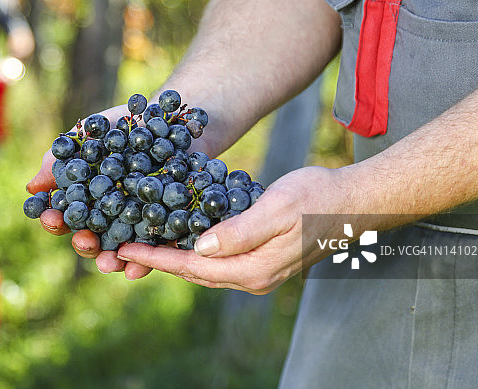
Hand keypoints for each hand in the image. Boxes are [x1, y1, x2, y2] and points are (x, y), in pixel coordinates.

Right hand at [25, 104, 153, 279]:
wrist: (171, 119)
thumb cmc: (122, 126)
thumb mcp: (90, 135)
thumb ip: (62, 159)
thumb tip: (32, 188)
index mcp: (86, 199)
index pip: (65, 216)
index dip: (54, 220)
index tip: (49, 217)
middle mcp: (108, 217)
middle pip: (90, 239)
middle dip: (84, 243)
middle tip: (83, 239)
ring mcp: (136, 225)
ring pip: (119, 251)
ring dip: (110, 261)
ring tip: (108, 263)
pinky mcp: (166, 228)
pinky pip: (154, 251)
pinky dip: (144, 261)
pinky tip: (136, 268)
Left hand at [114, 166, 352, 293]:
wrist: (353, 203)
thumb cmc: (317, 198)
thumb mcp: (278, 208)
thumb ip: (240, 231)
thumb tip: (200, 247)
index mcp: (253, 269)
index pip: (192, 266)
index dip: (156, 256)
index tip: (125, 247)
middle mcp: (253, 278)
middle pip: (193, 273)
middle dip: (157, 260)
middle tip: (123, 247)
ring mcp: (259, 273)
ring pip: (205, 270)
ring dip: (174, 258)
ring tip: (143, 243)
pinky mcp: (262, 261)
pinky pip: (219, 262)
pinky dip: (195, 252)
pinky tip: (181, 237)